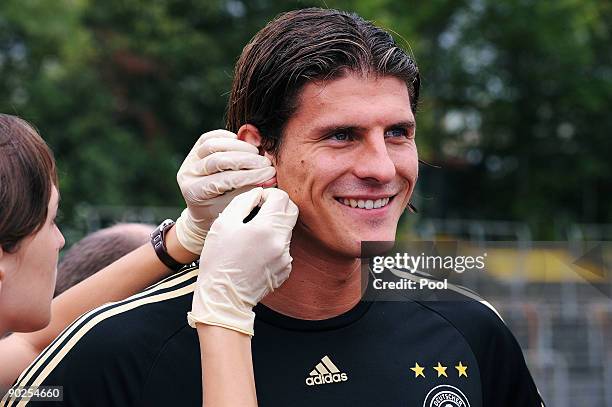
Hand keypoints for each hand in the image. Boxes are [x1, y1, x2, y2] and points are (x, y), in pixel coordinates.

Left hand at [175, 130, 274, 253]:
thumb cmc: (221, 212)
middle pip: (218, 160)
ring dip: (239, 146)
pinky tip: (245, 144)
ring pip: (213, 145)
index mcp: (195, 193)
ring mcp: (189, 160)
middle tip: (267, 163)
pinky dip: (229, 138)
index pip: (225, 180)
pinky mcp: (194, 149)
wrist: (202, 209)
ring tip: (258, 153)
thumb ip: (249, 190)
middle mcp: (188, 174)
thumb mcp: (233, 207)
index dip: (250, 175)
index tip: (270, 174)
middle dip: (247, 160)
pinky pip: (210, 136)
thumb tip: (270, 176)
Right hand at [187, 187, 297, 335]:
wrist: (223, 298)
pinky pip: (284, 248)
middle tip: (259, 212)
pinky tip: (256, 252)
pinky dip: (274, 244)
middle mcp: (281, 243)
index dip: (269, 194)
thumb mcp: (223, 224)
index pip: (282, 197)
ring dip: (274, 227)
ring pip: (287, 230)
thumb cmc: (219, 260)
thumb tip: (258, 193)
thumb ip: (243, 202)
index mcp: (266, 229)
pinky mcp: (285, 269)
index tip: (257, 200)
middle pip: (291, 212)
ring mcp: (286, 258)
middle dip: (277, 207)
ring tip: (252, 236)